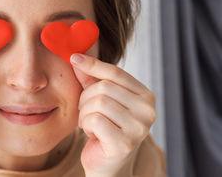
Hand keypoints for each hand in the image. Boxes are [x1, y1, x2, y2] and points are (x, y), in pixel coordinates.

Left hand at [70, 53, 156, 176]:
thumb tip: (77, 56)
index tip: (74, 58)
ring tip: (90, 123)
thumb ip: (90, 78)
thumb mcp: (97, 99)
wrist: (106, 164)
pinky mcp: (125, 143)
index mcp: (145, 96)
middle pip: (104, 88)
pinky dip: (86, 125)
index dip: (93, 64)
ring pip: (98, 103)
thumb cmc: (103, 128)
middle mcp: (148, 111)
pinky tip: (92, 134)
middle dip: (85, 99)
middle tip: (86, 112)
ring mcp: (139, 128)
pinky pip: (94, 120)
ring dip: (85, 114)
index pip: (116, 73)